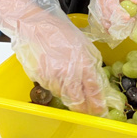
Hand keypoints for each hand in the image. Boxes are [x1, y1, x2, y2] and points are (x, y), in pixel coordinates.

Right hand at [0, 0, 112, 116]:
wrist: (35, 26)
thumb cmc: (61, 32)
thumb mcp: (85, 46)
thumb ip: (92, 65)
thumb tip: (97, 84)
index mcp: (84, 64)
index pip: (94, 91)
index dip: (98, 104)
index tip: (101, 111)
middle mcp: (69, 74)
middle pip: (78, 102)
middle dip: (84, 109)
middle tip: (88, 111)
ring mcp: (53, 78)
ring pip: (65, 97)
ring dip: (71, 98)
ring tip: (73, 89)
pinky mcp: (40, 79)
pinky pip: (52, 89)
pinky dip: (58, 88)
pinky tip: (58, 78)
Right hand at [88, 0, 136, 42]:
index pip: (111, 5)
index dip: (119, 13)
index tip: (128, 18)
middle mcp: (101, 3)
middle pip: (108, 16)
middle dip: (120, 21)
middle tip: (132, 20)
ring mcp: (100, 10)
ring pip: (105, 22)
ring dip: (116, 26)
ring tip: (128, 25)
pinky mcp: (101, 16)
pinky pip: (104, 25)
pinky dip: (111, 29)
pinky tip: (119, 30)